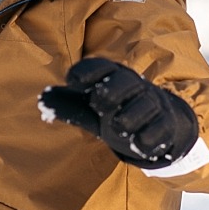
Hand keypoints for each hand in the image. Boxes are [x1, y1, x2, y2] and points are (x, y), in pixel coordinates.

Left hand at [39, 58, 198, 168]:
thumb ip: (68, 105)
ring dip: (127, 118)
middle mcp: (134, 86)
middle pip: (124, 82)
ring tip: (118, 127)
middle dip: (110, 92)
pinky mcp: (165, 127)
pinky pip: (158, 131)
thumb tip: (43, 98)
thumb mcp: (90, 109)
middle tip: (99, 104)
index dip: (86, 72)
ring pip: (142, 106)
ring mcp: (152, 105)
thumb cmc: (117, 110)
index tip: (73, 81)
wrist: (161, 123)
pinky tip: (138, 143)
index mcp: (113, 76)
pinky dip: (147, 138)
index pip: (100, 66)